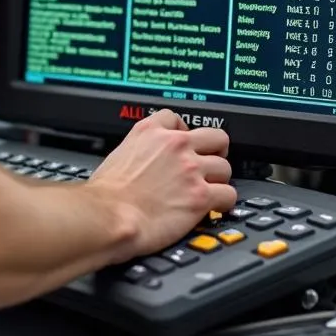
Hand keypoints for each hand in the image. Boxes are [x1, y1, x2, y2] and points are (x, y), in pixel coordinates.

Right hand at [87, 109, 236, 259]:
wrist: (109, 216)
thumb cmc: (106, 194)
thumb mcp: (118, 155)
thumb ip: (139, 150)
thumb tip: (144, 161)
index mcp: (150, 132)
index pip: (176, 118)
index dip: (183, 132)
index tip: (184, 145)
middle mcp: (175, 145)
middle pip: (215, 137)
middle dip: (213, 152)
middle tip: (207, 165)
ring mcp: (190, 169)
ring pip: (225, 167)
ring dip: (218, 180)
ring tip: (208, 191)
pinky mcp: (201, 196)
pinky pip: (229, 194)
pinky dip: (223, 202)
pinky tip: (214, 207)